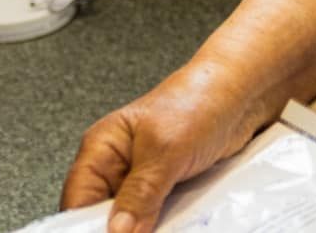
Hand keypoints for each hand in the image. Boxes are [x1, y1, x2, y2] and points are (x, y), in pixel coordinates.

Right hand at [62, 70, 253, 231]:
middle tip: (146, 231)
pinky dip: (168, 228)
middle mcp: (118, 168)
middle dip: (122, 232)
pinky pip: (160, 221)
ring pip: (134, 223)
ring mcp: (144, 183)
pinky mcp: (168, 193)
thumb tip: (118, 232)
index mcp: (101, 149)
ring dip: (149, 230)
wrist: (239, 96)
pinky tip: (180, 225)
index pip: (77, 198)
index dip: (84, 226)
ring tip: (167, 225)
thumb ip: (140, 193)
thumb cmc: (195, 102)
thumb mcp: (164, 150)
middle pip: (104, 216)